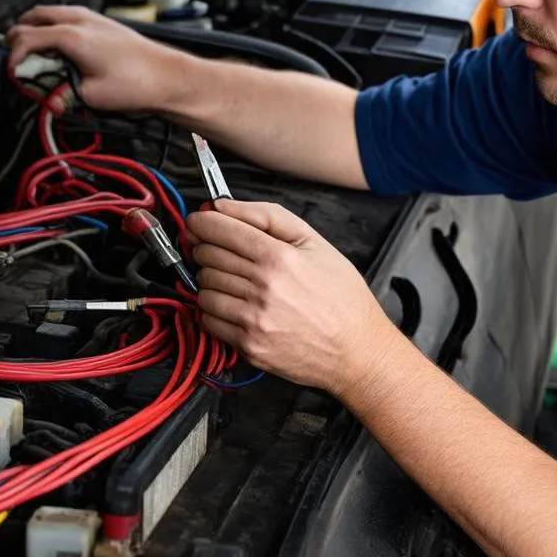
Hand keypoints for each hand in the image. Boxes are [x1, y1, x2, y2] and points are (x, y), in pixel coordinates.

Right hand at [5, 5, 192, 113]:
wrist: (170, 77)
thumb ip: (61, 94)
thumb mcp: (90, 96)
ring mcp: (92, 17)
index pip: (24, 38)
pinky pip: (66, 17)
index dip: (12, 58)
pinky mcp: (102, 22)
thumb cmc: (138, 83)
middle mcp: (79, 20)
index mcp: (71, 36)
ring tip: (35, 56)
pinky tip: (59, 49)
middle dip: (18, 39)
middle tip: (17, 62)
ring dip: (35, 31)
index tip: (13, 75)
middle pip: (31, 18)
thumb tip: (47, 98)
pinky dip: (53, 29)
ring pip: (48, 14)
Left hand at [187, 200, 401, 395]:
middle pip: (207, 256)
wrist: (357, 349)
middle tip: (219, 249)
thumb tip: (224, 207)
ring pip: (203, 287)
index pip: (220, 230)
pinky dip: (214, 309)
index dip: (202, 222)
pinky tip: (235, 304)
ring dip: (211, 279)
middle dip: (206, 248)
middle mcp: (263, 288)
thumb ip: (268, 217)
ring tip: (233, 279)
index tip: (199, 221)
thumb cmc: (341, 295)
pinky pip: (209, 319)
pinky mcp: (249, 346)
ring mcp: (254, 320)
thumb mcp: (315, 243)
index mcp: (279, 257)